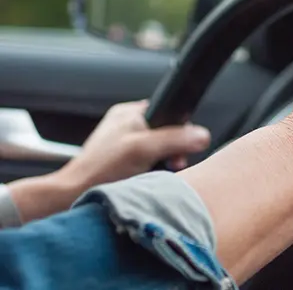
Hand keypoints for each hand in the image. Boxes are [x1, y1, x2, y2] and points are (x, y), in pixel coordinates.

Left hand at [60, 100, 210, 186]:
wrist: (75, 196)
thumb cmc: (100, 170)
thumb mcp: (143, 149)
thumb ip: (175, 139)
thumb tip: (202, 135)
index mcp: (129, 112)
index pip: (169, 112)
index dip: (181, 130)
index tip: (182, 146)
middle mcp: (127, 125)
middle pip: (168, 133)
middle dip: (173, 151)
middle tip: (171, 164)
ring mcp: (125, 144)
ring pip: (160, 150)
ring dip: (163, 163)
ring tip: (156, 172)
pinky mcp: (123, 162)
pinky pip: (150, 162)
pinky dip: (153, 171)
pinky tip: (147, 178)